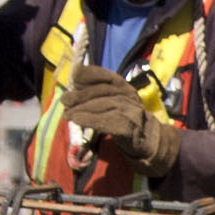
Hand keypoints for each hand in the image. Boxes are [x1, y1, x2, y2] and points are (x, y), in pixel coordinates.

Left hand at [65, 66, 180, 175]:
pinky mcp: (130, 127)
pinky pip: (108, 121)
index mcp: (125, 88)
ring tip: (68, 115)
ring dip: (82, 109)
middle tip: (65, 101)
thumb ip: (96, 94)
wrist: (149, 140)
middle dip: (81, 95)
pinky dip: (91, 120)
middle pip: (103, 92)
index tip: (75, 77)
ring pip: (105, 105)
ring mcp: (132, 111)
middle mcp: (130, 96)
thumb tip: (71, 87)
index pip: (108, 76)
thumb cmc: (125, 119)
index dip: (91, 74)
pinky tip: (78, 120)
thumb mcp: (112, 102)